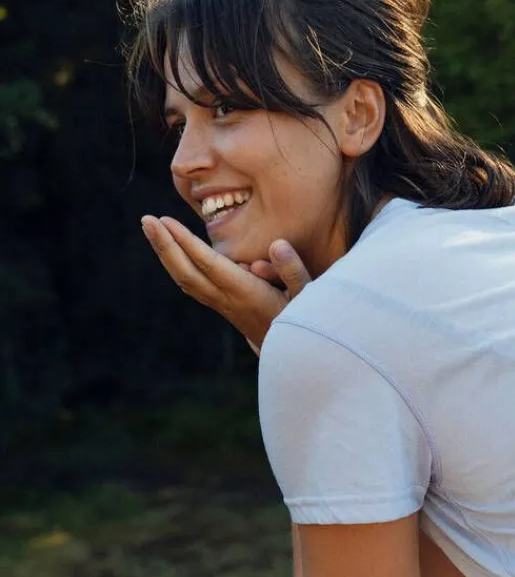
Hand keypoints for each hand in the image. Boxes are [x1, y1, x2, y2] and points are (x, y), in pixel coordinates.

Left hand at [140, 216, 311, 351]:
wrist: (296, 356)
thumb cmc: (305, 320)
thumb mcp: (307, 295)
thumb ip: (293, 270)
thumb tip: (276, 245)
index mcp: (247, 294)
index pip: (210, 265)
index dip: (186, 244)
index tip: (166, 222)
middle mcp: (228, 300)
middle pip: (188, 273)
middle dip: (165, 246)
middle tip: (146, 221)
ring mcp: (223, 306)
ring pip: (185, 281)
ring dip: (165, 255)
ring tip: (150, 229)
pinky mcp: (223, 307)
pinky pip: (192, 286)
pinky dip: (176, 267)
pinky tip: (169, 253)